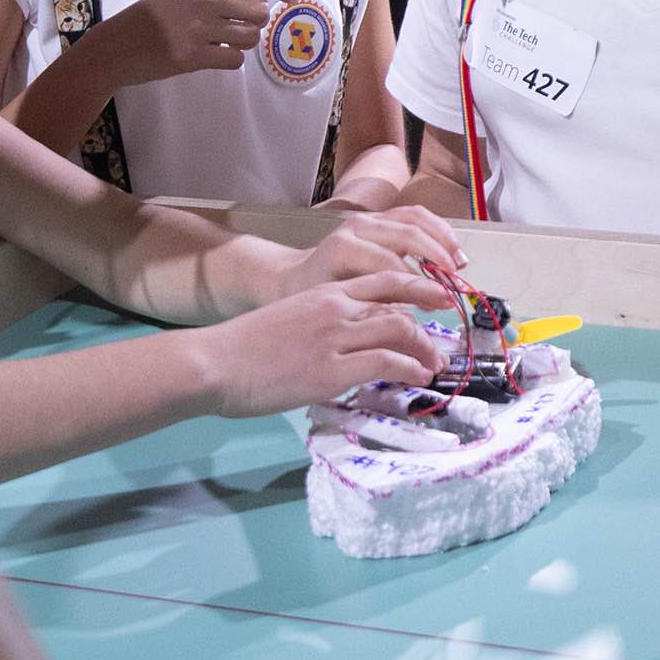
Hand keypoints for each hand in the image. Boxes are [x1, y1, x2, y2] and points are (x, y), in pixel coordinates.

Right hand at [98, 0, 300, 83]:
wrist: (117, 45)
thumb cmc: (150, 15)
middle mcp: (204, 0)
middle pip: (259, 12)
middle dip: (256, 22)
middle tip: (241, 27)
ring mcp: (200, 29)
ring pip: (249, 37)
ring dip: (243, 42)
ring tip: (223, 41)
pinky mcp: (195, 57)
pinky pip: (235, 60)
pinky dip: (231, 60)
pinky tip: (215, 56)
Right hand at [196, 273, 443, 417]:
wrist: (214, 362)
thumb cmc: (244, 348)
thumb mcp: (290, 321)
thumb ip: (321, 325)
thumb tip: (345, 344)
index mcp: (324, 294)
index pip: (384, 281)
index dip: (418, 288)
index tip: (438, 300)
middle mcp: (335, 309)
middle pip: (399, 302)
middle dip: (429, 320)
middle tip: (444, 342)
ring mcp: (335, 338)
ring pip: (398, 331)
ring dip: (425, 349)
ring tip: (436, 366)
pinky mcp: (331, 370)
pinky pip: (385, 364)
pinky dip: (409, 369)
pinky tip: (417, 379)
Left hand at [279, 207, 465, 298]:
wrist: (294, 277)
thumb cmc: (314, 298)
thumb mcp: (339, 309)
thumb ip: (374, 311)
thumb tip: (414, 325)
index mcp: (343, 249)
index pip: (389, 263)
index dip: (417, 283)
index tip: (437, 303)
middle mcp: (356, 228)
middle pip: (407, 235)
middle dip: (437, 260)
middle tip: (455, 284)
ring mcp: (369, 219)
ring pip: (415, 219)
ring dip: (443, 240)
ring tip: (460, 264)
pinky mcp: (380, 217)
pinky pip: (416, 215)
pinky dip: (438, 230)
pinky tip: (452, 249)